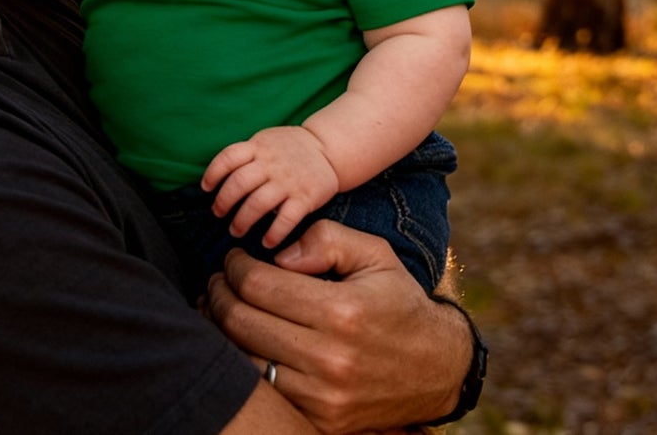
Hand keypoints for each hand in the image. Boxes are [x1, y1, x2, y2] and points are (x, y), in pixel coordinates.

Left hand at [202, 125, 339, 246]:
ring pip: (258, 203)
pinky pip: (286, 218)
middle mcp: (271, 163)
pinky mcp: (305, 197)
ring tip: (235, 231)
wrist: (328, 149)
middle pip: (239, 183)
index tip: (206, 189)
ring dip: (243, 220)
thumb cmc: (289, 148)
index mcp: (258, 146)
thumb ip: (246, 155)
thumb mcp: (265, 140)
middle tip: (218, 214)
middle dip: (224, 202)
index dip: (213, 173)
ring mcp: (288, 180)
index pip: (228, 157)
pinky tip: (266, 243)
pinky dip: (274, 233)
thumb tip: (218, 177)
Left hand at [205, 223, 470, 434]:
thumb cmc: (398, 302)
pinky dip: (244, 365)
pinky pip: (265, 391)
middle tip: (219, 280)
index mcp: (342, 312)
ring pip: (244, 361)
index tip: (234, 258)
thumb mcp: (374, 254)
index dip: (235, 265)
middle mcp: (331, 359)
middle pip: (241, 322)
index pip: (258, 285)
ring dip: (223, 330)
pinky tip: (243, 342)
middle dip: (219, 293)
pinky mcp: (322, 421)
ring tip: (222, 308)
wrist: (437, 369)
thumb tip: (280, 254)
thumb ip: (326, 239)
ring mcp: (325, 397)